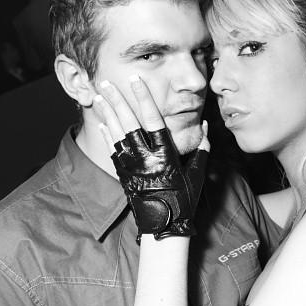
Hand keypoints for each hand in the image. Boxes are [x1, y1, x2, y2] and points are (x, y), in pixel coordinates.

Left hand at [93, 76, 209, 242]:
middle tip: (106, 82)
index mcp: (165, 154)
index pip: (152, 118)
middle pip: (128, 122)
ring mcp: (131, 166)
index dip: (144, 97)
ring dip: (107, 113)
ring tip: (99, 96)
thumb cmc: (183, 199)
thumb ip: (202, 148)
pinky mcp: (123, 174)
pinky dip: (106, 135)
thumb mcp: (197, 173)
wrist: (163, 225)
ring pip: (116, 134)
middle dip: (117, 100)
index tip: (136, 80)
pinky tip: (101, 122)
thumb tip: (207, 125)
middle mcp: (145, 157)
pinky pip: (112, 150)